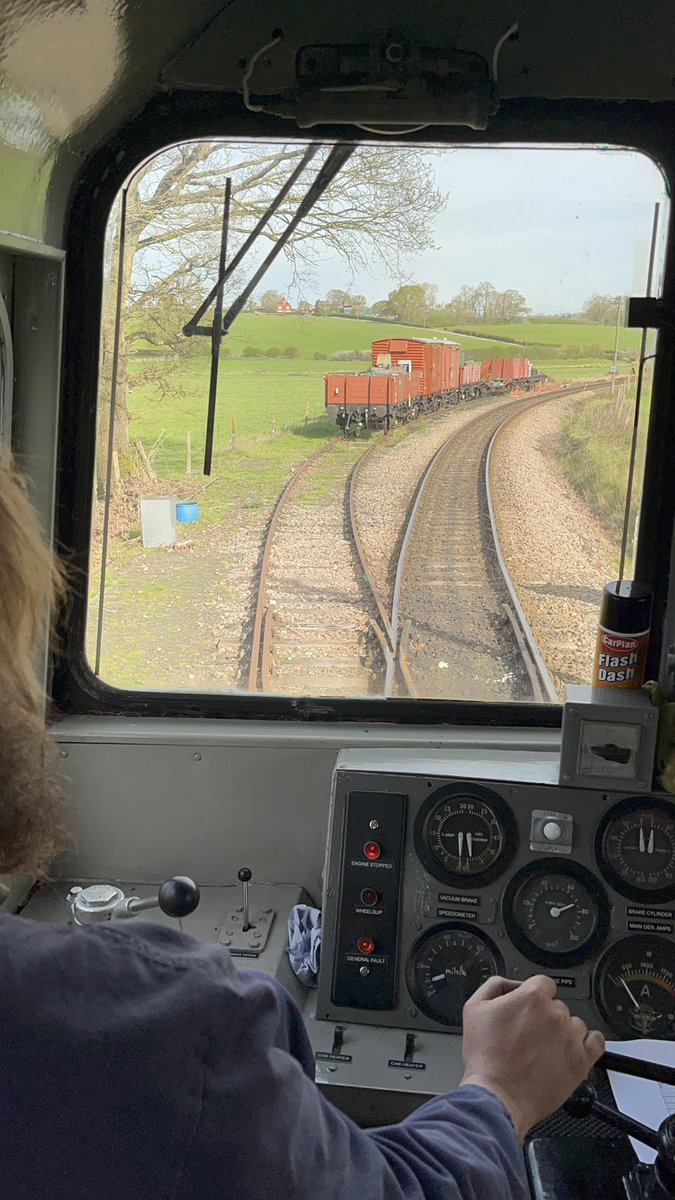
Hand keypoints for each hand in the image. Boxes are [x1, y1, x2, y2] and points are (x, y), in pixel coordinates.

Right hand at [459, 975, 604, 1140]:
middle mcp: (555, 1014)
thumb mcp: (475, 1008)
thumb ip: (495, 986)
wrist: (497, 1096)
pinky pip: (596, 1042)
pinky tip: (572, 1049)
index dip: (533, 996)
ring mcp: (571, 1038)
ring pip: (575, 1024)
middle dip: (544, 1017)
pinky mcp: (581, 1061)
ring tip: (544, 1049)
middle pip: (557, 1006)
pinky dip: (587, 1043)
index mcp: (532, 997)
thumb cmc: (486, 1057)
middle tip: (528, 1035)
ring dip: (562, 1032)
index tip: (527, 1009)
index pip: (543, 983)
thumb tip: (512, 985)